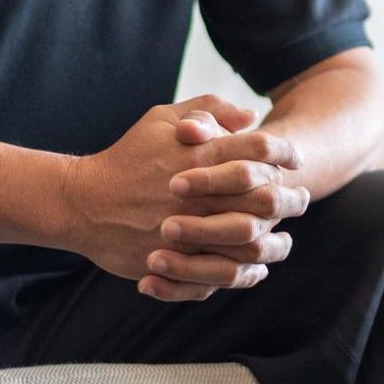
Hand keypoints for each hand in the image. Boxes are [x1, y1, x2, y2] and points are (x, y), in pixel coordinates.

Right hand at [62, 95, 308, 299]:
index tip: (295, 161)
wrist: (82, 203)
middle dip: (290, 199)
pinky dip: (247, 272)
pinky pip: (224, 272)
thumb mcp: (162, 119)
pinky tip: (258, 266)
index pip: (259, 148)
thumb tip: (251, 115)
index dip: (285, 153)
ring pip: (250, 241)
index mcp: (198, 155)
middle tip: (300, 199)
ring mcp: (187, 230)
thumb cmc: (128, 157)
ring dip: (274, 241)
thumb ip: (208, 111)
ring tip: (285, 239)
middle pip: (264, 197)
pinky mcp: (176, 261)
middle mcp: (198, 193)